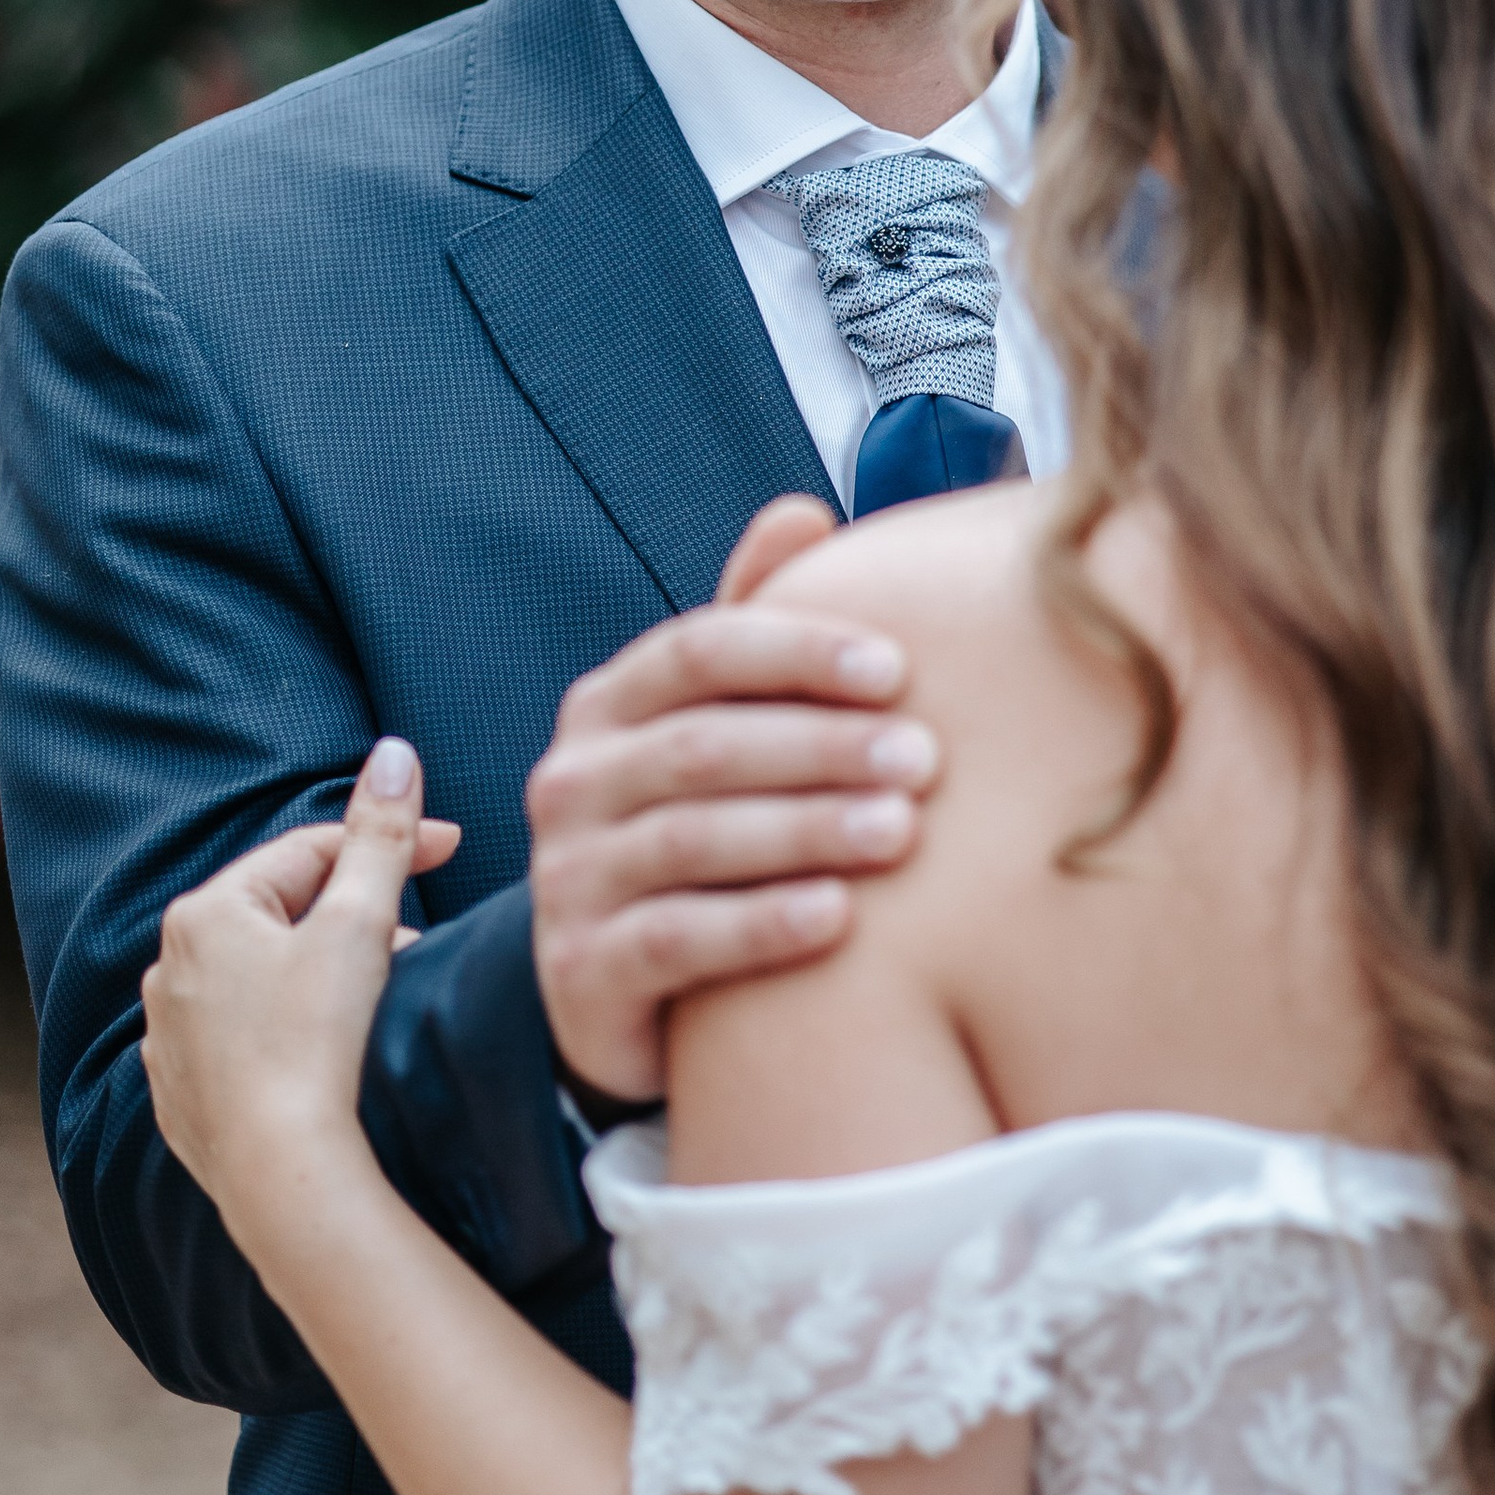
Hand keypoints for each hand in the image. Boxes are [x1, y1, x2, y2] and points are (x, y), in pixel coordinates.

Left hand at [142, 741, 458, 1260]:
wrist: (280, 1172)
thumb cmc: (316, 1040)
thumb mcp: (358, 926)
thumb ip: (380, 836)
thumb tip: (393, 753)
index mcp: (207, 912)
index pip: (311, 851)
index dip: (389, 842)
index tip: (452, 849)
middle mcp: (169, 965)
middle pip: (284, 913)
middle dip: (354, 917)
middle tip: (418, 944)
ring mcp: (169, 1034)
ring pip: (261, 978)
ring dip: (320, 974)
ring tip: (378, 1001)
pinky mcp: (181, 1094)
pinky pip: (241, 1039)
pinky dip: (287, 1031)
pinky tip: (327, 1052)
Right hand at [527, 496, 939, 1112]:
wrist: (623, 982)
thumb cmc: (700, 826)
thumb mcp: (719, 726)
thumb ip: (758, 626)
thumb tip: (804, 512)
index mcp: (609, 704)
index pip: (696, 650)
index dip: (796, 652)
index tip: (897, 667)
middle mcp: (573, 780)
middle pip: (703, 746)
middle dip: (821, 747)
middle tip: (926, 758)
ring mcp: (568, 877)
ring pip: (692, 840)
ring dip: (805, 830)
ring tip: (901, 831)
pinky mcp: (581, 971)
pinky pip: (676, 939)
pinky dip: (760, 925)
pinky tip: (838, 918)